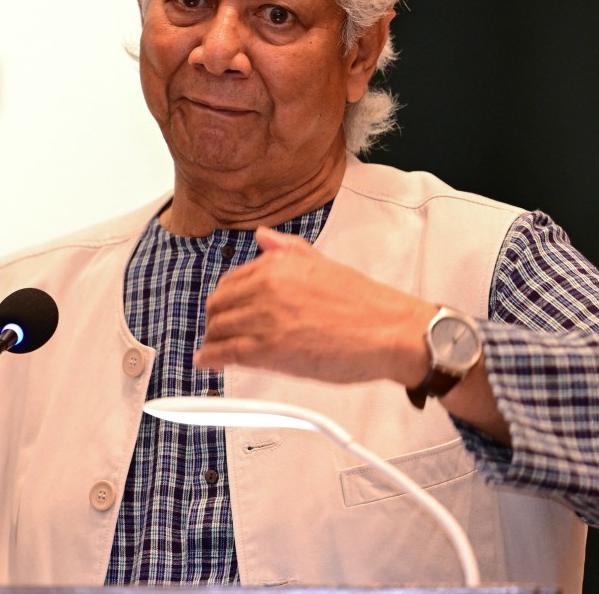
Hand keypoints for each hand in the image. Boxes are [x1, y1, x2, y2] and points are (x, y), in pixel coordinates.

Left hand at [195, 226, 434, 385]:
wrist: (390, 331)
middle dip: (215, 320)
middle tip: (219, 332)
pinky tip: (208, 362)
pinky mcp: (269, 350)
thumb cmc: (365, 304)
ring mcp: (266, 318)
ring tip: (214, 350)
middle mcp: (267, 287)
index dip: (225, 300)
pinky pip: (227, 353)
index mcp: (279, 264)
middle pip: (218, 305)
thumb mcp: (323, 262)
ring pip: (219, 329)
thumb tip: (263, 237)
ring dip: (213, 341)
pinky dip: (211, 358)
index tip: (225, 310)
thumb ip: (288, 249)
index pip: (231, 281)